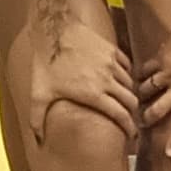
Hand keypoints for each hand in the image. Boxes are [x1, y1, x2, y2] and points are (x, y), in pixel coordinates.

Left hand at [13, 10, 139, 152]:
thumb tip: (37, 140)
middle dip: (133, 113)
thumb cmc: (46, 63)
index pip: (120, 115)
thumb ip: (37, 118)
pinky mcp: (112, 50)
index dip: (129, 127)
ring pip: (130, 84)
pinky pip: (127, 67)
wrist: (54, 30)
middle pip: (131, 101)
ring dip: (129, 94)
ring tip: (124, 100)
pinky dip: (127, 75)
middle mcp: (107, 80)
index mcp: (93, 94)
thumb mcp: (39, 93)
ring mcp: (111, 64)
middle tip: (130, 119)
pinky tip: (120, 79)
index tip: (131, 135)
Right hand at [138, 11, 170, 160]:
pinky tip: (136, 79)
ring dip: (140, 97)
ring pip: (146, 91)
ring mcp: (169, 72)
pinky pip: (145, 71)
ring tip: (134, 101)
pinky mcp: (161, 57)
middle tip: (139, 123)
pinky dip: (140, 76)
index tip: (168, 154)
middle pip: (158, 110)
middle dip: (146, 119)